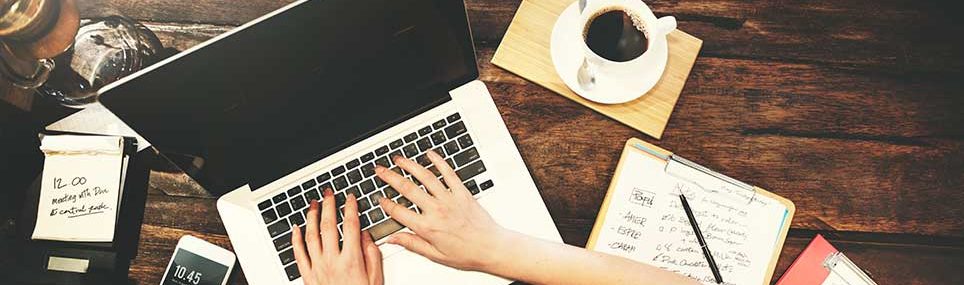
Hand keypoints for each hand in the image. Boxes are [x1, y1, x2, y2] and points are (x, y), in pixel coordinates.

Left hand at [292, 190, 383, 284]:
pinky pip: (298, 254)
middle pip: (328, 226)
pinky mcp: (307, 276)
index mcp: (352, 260)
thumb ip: (372, 254)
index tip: (350, 198)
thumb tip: (366, 235)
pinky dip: (296, 239)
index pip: (351, 226)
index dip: (350, 208)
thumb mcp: (376, 278)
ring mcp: (317, 268)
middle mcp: (332, 262)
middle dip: (329, 206)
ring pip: (311, 236)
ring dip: (312, 217)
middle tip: (329, 193)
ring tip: (314, 204)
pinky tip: (296, 228)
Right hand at [375, 151, 514, 270]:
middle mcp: (436, 210)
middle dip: (389, 177)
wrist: (491, 247)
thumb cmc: (467, 253)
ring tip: (398, 159)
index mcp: (427, 227)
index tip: (379, 198)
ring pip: (425, 176)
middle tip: (379, 170)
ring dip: (409, 165)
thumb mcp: (435, 255)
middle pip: (407, 188)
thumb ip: (412, 244)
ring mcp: (449, 199)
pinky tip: (429, 153)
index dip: (385, 204)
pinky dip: (438, 161)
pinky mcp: (462, 192)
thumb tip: (392, 239)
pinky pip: (448, 173)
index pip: (398, 212)